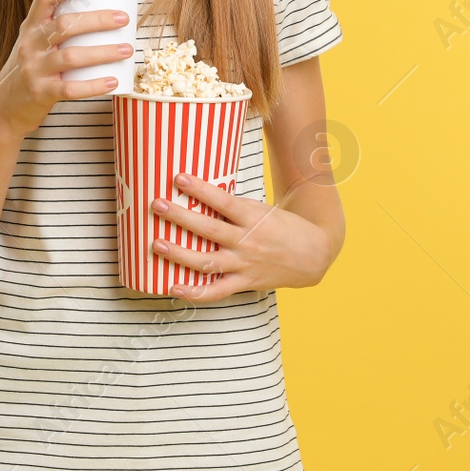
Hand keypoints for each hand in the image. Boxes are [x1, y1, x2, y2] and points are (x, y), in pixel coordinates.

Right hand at [0, 0, 130, 138]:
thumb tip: (100, 14)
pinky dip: (94, 86)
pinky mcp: (40, 93)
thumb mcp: (32, 45)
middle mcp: (30, 45)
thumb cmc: (28, 72)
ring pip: (71, 56)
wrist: (3, 109)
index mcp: (30, 28)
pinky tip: (112, 81)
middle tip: (123, 18)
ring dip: (103, 52)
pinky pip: (70, 89)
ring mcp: (34, 70)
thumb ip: (55, 32)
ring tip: (126, 50)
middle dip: (98, 20)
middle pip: (65, 25)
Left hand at [149, 173, 331, 300]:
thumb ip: (234, 206)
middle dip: (180, 217)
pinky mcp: (244, 282)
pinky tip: (173, 287)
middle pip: (209, 230)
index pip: (223, 201)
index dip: (200, 189)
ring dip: (180, 254)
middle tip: (157, 205)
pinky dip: (194, 292)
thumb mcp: (261, 209)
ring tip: (157, 244)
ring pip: (207, 261)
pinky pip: (216, 291)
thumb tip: (200, 192)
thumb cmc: (282, 226)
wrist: (313, 254)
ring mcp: (244, 264)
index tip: (178, 178)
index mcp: (252, 217)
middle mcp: (246, 241)